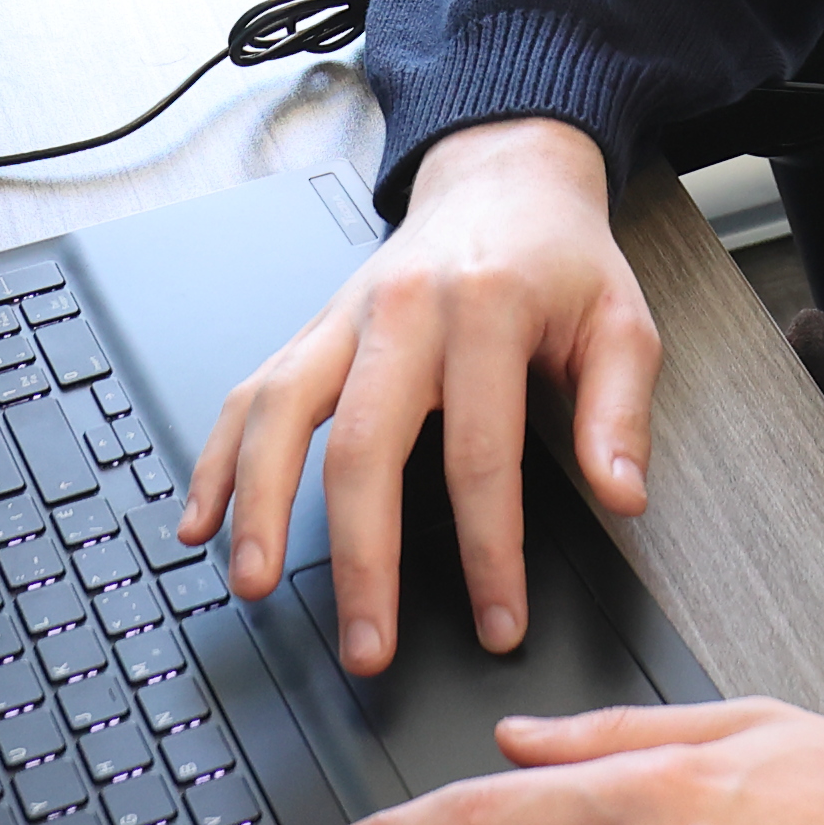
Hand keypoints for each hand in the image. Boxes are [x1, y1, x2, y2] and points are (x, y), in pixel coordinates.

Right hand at [178, 116, 651, 673]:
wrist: (503, 180)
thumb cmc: (561, 259)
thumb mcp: (623, 321)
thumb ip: (621, 412)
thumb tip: (621, 495)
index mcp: (484, 308)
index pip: (481, 453)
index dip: (490, 551)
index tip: (498, 621)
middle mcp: (400, 311)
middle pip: (362, 445)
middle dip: (360, 556)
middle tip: (367, 643)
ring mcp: (342, 319)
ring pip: (278, 412)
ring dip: (256, 504)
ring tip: (254, 583)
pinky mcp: (311, 330)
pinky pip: (248, 393)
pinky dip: (216, 458)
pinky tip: (200, 520)